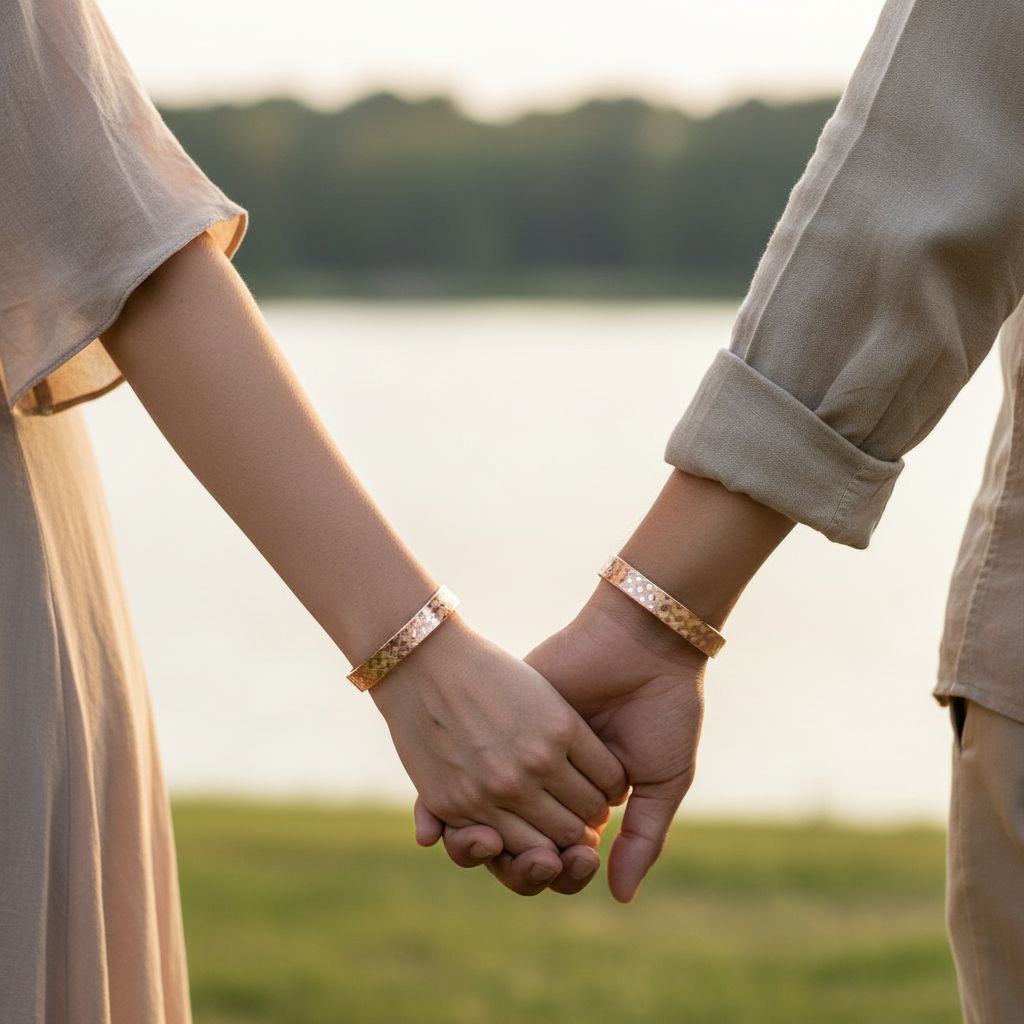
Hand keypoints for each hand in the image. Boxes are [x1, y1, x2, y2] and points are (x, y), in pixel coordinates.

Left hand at [422, 583, 705, 900]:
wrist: (646, 646)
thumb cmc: (665, 711)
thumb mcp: (663, 779)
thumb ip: (643, 837)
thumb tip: (620, 896)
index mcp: (582, 801)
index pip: (558, 855)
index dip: (560, 871)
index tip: (577, 861)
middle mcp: (545, 784)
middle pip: (518, 848)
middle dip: (528, 865)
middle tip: (545, 859)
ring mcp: (517, 757)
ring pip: (485, 821)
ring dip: (489, 844)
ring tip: (506, 840)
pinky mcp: (499, 727)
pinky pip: (463, 778)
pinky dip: (452, 808)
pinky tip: (454, 822)